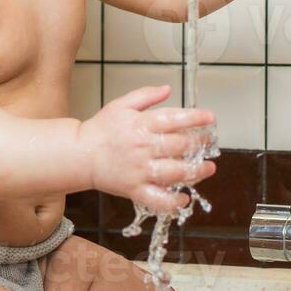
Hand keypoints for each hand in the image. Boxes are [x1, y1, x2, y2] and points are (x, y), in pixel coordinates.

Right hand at [77, 84, 216, 213]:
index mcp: (141, 124)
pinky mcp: (134, 190)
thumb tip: (168, 89)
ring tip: (209, 168)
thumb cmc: (101, 130)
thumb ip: (146, 96)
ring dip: (196, 171)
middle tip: (210, 143)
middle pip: (179, 145)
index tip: (210, 118)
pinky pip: (157, 199)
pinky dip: (172, 202)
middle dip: (200, 144)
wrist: (80, 155)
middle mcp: (143, 147)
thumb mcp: (121, 105)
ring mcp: (140, 171)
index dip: (195, 118)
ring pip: (174, 172)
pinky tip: (184, 198)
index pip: (174, 119)